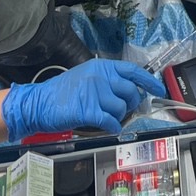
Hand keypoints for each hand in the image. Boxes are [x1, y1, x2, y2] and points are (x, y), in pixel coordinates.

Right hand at [1, 60, 163, 140]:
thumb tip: (130, 91)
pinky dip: (113, 127)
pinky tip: (109, 127)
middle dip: (131, 104)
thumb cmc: (62, 92)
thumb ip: (108, 80)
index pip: (133, 71)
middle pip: (131, 92)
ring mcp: (94, 93)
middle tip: (123, 110)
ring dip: (119, 117)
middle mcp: (100, 77)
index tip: (158, 89)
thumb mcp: (87, 76)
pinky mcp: (88, 110)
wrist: (38, 103)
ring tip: (108, 118)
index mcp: (102, 67)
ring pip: (121, 108)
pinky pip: (110, 121)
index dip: (149, 81)